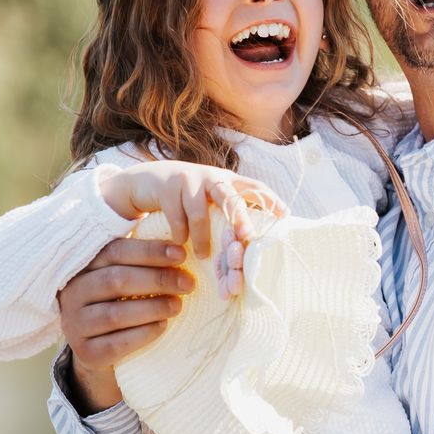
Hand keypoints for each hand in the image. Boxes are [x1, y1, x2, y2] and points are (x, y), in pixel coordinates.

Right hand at [58, 233, 197, 410]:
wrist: (100, 349)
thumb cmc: (120, 303)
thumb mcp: (124, 278)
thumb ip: (140, 261)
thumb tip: (180, 247)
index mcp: (82, 267)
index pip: (115, 251)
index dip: (150, 251)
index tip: (181, 255)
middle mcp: (72, 293)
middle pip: (116, 280)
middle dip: (157, 280)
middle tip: (188, 283)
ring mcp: (74, 324)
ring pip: (115, 314)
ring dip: (153, 307)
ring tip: (178, 305)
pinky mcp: (85, 352)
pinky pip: (116, 343)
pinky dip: (144, 333)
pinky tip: (162, 326)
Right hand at [100, 161, 286, 261]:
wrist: (148, 180)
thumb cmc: (186, 197)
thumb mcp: (210, 200)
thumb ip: (227, 212)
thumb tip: (249, 241)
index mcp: (228, 181)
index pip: (254, 188)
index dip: (270, 200)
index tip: (285, 214)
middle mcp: (212, 178)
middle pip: (230, 197)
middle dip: (239, 217)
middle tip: (247, 237)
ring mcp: (189, 180)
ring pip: (200, 212)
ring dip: (203, 237)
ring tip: (203, 256)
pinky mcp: (168, 187)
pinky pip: (177, 216)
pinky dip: (180, 233)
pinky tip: (180, 243)